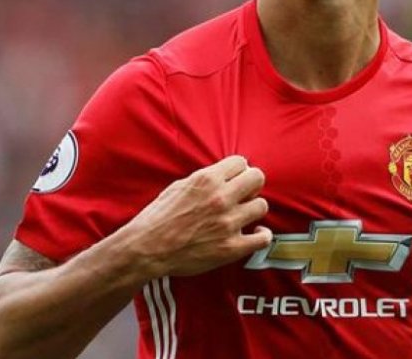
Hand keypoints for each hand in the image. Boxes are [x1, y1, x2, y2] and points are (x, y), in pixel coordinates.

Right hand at [125, 156, 271, 277]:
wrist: (147, 249)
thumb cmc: (158, 218)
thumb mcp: (178, 187)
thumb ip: (204, 179)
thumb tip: (224, 175)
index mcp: (206, 180)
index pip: (241, 162)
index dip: (239, 170)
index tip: (235, 179)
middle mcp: (220, 198)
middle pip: (258, 178)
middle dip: (252, 184)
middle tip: (244, 194)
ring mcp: (228, 223)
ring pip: (262, 206)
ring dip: (253, 209)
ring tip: (244, 215)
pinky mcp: (231, 247)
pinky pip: (263, 238)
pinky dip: (261, 236)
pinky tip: (254, 234)